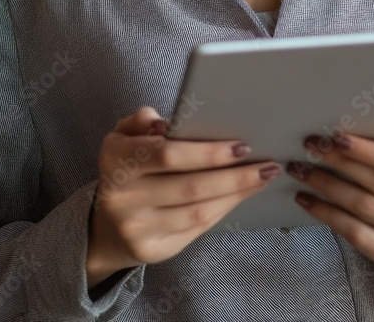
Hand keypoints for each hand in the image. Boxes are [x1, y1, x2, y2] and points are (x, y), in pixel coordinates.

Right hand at [86, 106, 281, 287]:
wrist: (105, 225)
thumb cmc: (127, 167)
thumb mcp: (124, 136)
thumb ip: (141, 121)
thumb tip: (166, 122)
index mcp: (117, 160)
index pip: (169, 155)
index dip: (208, 153)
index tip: (242, 147)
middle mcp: (124, 198)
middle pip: (191, 187)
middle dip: (235, 176)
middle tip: (268, 165)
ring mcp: (137, 229)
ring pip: (198, 212)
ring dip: (236, 195)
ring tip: (262, 179)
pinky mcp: (151, 251)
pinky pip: (195, 230)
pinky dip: (223, 211)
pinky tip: (240, 197)